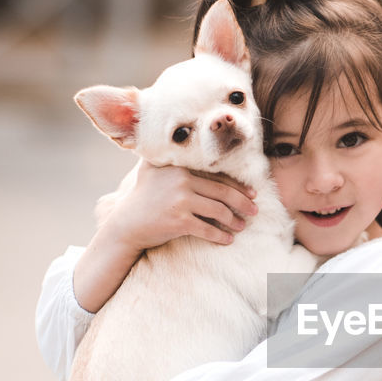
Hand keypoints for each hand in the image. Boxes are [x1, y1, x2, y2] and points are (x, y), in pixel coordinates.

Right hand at [101, 160, 258, 253]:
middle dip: (243, 203)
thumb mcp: (152, 170)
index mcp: (180, 167)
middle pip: (223, 193)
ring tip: (242, 226)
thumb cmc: (143, 197)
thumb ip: (169, 157)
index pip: (217, 176)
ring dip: (234, 221)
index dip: (238, 185)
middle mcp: (181, 180)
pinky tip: (228, 240)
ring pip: (219, 212)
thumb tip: (187, 140)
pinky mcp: (179, 221)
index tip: (252, 193)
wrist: (126, 225)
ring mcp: (180, 201)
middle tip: (255, 211)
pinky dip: (221, 236)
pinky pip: (208, 229)